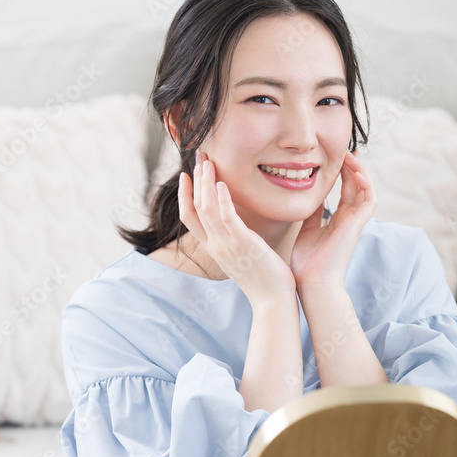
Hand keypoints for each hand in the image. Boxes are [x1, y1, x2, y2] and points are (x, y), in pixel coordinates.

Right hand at [178, 152, 295, 304]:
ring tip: (208, 161)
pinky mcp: (244, 245)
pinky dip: (223, 200)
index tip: (186, 175)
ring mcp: (227, 245)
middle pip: (196, 207)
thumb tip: (240, 224)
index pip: (189, 218)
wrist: (272, 301)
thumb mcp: (243, 256)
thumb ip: (237, 238)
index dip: (184, 195)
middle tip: (200, 156)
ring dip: (206, 183)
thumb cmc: (264, 278)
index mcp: (213, 247)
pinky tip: (223, 184)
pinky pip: (228, 219)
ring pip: (207, 209)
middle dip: (196, 179)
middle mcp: (215, 245)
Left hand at [290, 150, 375, 291]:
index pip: (346, 191)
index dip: (343, 173)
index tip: (337, 158)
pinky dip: (365, 185)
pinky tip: (356, 172)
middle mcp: (349, 219)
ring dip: (360, 171)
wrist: (311, 282)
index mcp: (338, 220)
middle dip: (352, 167)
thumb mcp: (306, 230)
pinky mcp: (357, 225)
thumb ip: (312, 214)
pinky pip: (369, 200)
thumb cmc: (307, 262)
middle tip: (345, 150)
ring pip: (366, 190)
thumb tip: (309, 197)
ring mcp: (355, 222)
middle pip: (357, 186)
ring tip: (351, 155)